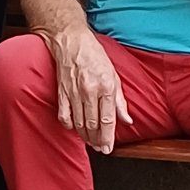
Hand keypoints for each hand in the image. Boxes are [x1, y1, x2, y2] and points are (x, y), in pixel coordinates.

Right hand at [45, 28, 132, 152]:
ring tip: (90, 142)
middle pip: (93, 124)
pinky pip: (64, 115)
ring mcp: (74, 92)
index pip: (108, 120)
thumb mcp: (114, 75)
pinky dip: (69, 125)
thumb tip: (127, 120)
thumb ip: (120, 100)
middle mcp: (90, 91)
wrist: (71, 41)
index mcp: (106, 86)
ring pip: (79, 122)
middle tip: (100, 148)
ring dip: (85, 136)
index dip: (108, 137)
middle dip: (97, 140)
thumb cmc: (94, 55)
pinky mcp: (62, 92)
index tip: (108, 148)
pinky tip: (74, 129)